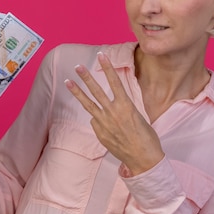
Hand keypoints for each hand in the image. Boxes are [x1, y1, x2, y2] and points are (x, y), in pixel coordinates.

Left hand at [64, 52, 163, 175]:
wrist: (143, 158)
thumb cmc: (146, 137)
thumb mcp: (137, 116)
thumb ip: (122, 109)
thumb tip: (108, 108)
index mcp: (126, 105)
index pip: (114, 81)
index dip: (107, 67)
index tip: (101, 55)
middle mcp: (113, 112)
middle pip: (96, 91)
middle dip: (86, 77)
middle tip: (77, 66)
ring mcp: (104, 123)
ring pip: (88, 104)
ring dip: (77, 92)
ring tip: (68, 81)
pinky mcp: (99, 133)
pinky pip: (96, 121)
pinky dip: (97, 119)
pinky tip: (106, 125)